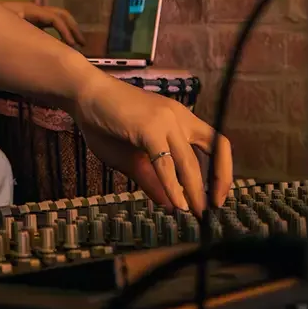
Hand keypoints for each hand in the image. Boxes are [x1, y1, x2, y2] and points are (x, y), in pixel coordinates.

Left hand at [0, 1, 84, 48]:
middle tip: (82, 44)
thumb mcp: (5, 31)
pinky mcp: (29, 20)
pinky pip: (49, 24)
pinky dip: (59, 32)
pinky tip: (61, 45)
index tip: (71, 46)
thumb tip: (43, 49)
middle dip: (72, 28)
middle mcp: (33, 10)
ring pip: (57, 18)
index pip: (54, 18)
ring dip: (68, 29)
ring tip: (76, 45)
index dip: (65, 31)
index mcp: (29, 10)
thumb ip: (23, 38)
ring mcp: (32, 14)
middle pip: (60, 14)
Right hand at [72, 72, 232, 214]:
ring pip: (190, 161)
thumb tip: (172, 206)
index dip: (223, 170)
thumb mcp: (132, 158)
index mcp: (181, 120)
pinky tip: (176, 203)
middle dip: (217, 184)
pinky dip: (173, 186)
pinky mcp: (149, 128)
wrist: (84, 95)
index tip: (217, 196)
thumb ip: (153, 180)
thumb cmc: (105, 122)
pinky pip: (165, 163)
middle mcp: (180, 117)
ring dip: (196, 191)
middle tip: (211, 212)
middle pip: (216, 148)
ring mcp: (166, 120)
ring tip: (197, 213)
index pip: (216, 144)